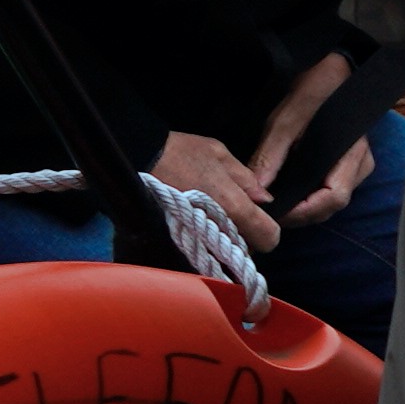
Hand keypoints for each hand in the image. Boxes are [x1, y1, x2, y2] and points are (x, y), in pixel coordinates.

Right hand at [145, 129, 278, 264]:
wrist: (136, 157)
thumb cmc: (180, 152)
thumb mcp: (218, 153)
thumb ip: (245, 178)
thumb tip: (264, 199)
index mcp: (234, 205)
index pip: (267, 236)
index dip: (269, 231)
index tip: (262, 222)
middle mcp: (218, 227)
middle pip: (245, 248)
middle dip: (246, 237)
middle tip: (235, 217)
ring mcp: (196, 236)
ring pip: (222, 251)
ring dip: (224, 240)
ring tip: (214, 219)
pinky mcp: (177, 239)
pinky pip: (201, 248)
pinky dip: (204, 240)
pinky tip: (198, 223)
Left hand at [240, 45, 372, 226]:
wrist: (334, 71)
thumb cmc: (314, 91)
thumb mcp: (286, 121)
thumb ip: (271, 157)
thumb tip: (255, 192)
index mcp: (350, 153)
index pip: (334, 197)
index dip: (304, 211)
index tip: (276, 214)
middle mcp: (359, 165)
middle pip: (332, 205)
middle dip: (301, 215)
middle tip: (269, 213)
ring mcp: (355, 166)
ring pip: (331, 201)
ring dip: (305, 209)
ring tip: (276, 205)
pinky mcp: (346, 165)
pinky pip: (329, 190)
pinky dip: (309, 198)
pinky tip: (288, 193)